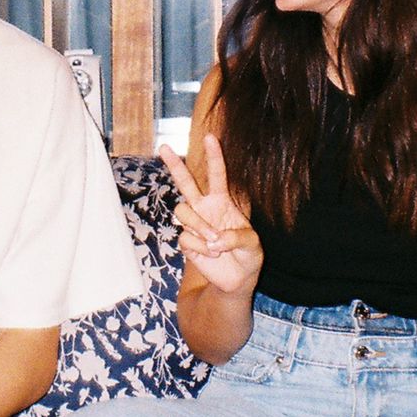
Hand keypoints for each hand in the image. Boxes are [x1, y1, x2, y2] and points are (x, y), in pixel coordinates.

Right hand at [158, 135, 262, 294]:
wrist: (237, 279)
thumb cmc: (248, 256)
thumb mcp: (252, 244)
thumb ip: (236, 237)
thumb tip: (215, 239)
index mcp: (222, 202)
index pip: (216, 175)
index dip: (214, 156)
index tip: (209, 137)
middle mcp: (204, 209)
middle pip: (185, 183)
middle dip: (175, 165)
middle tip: (164, 147)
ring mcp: (193, 225)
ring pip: (182, 211)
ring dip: (198, 225)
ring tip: (214, 241)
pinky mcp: (187, 242)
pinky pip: (186, 237)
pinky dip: (200, 247)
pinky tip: (211, 254)